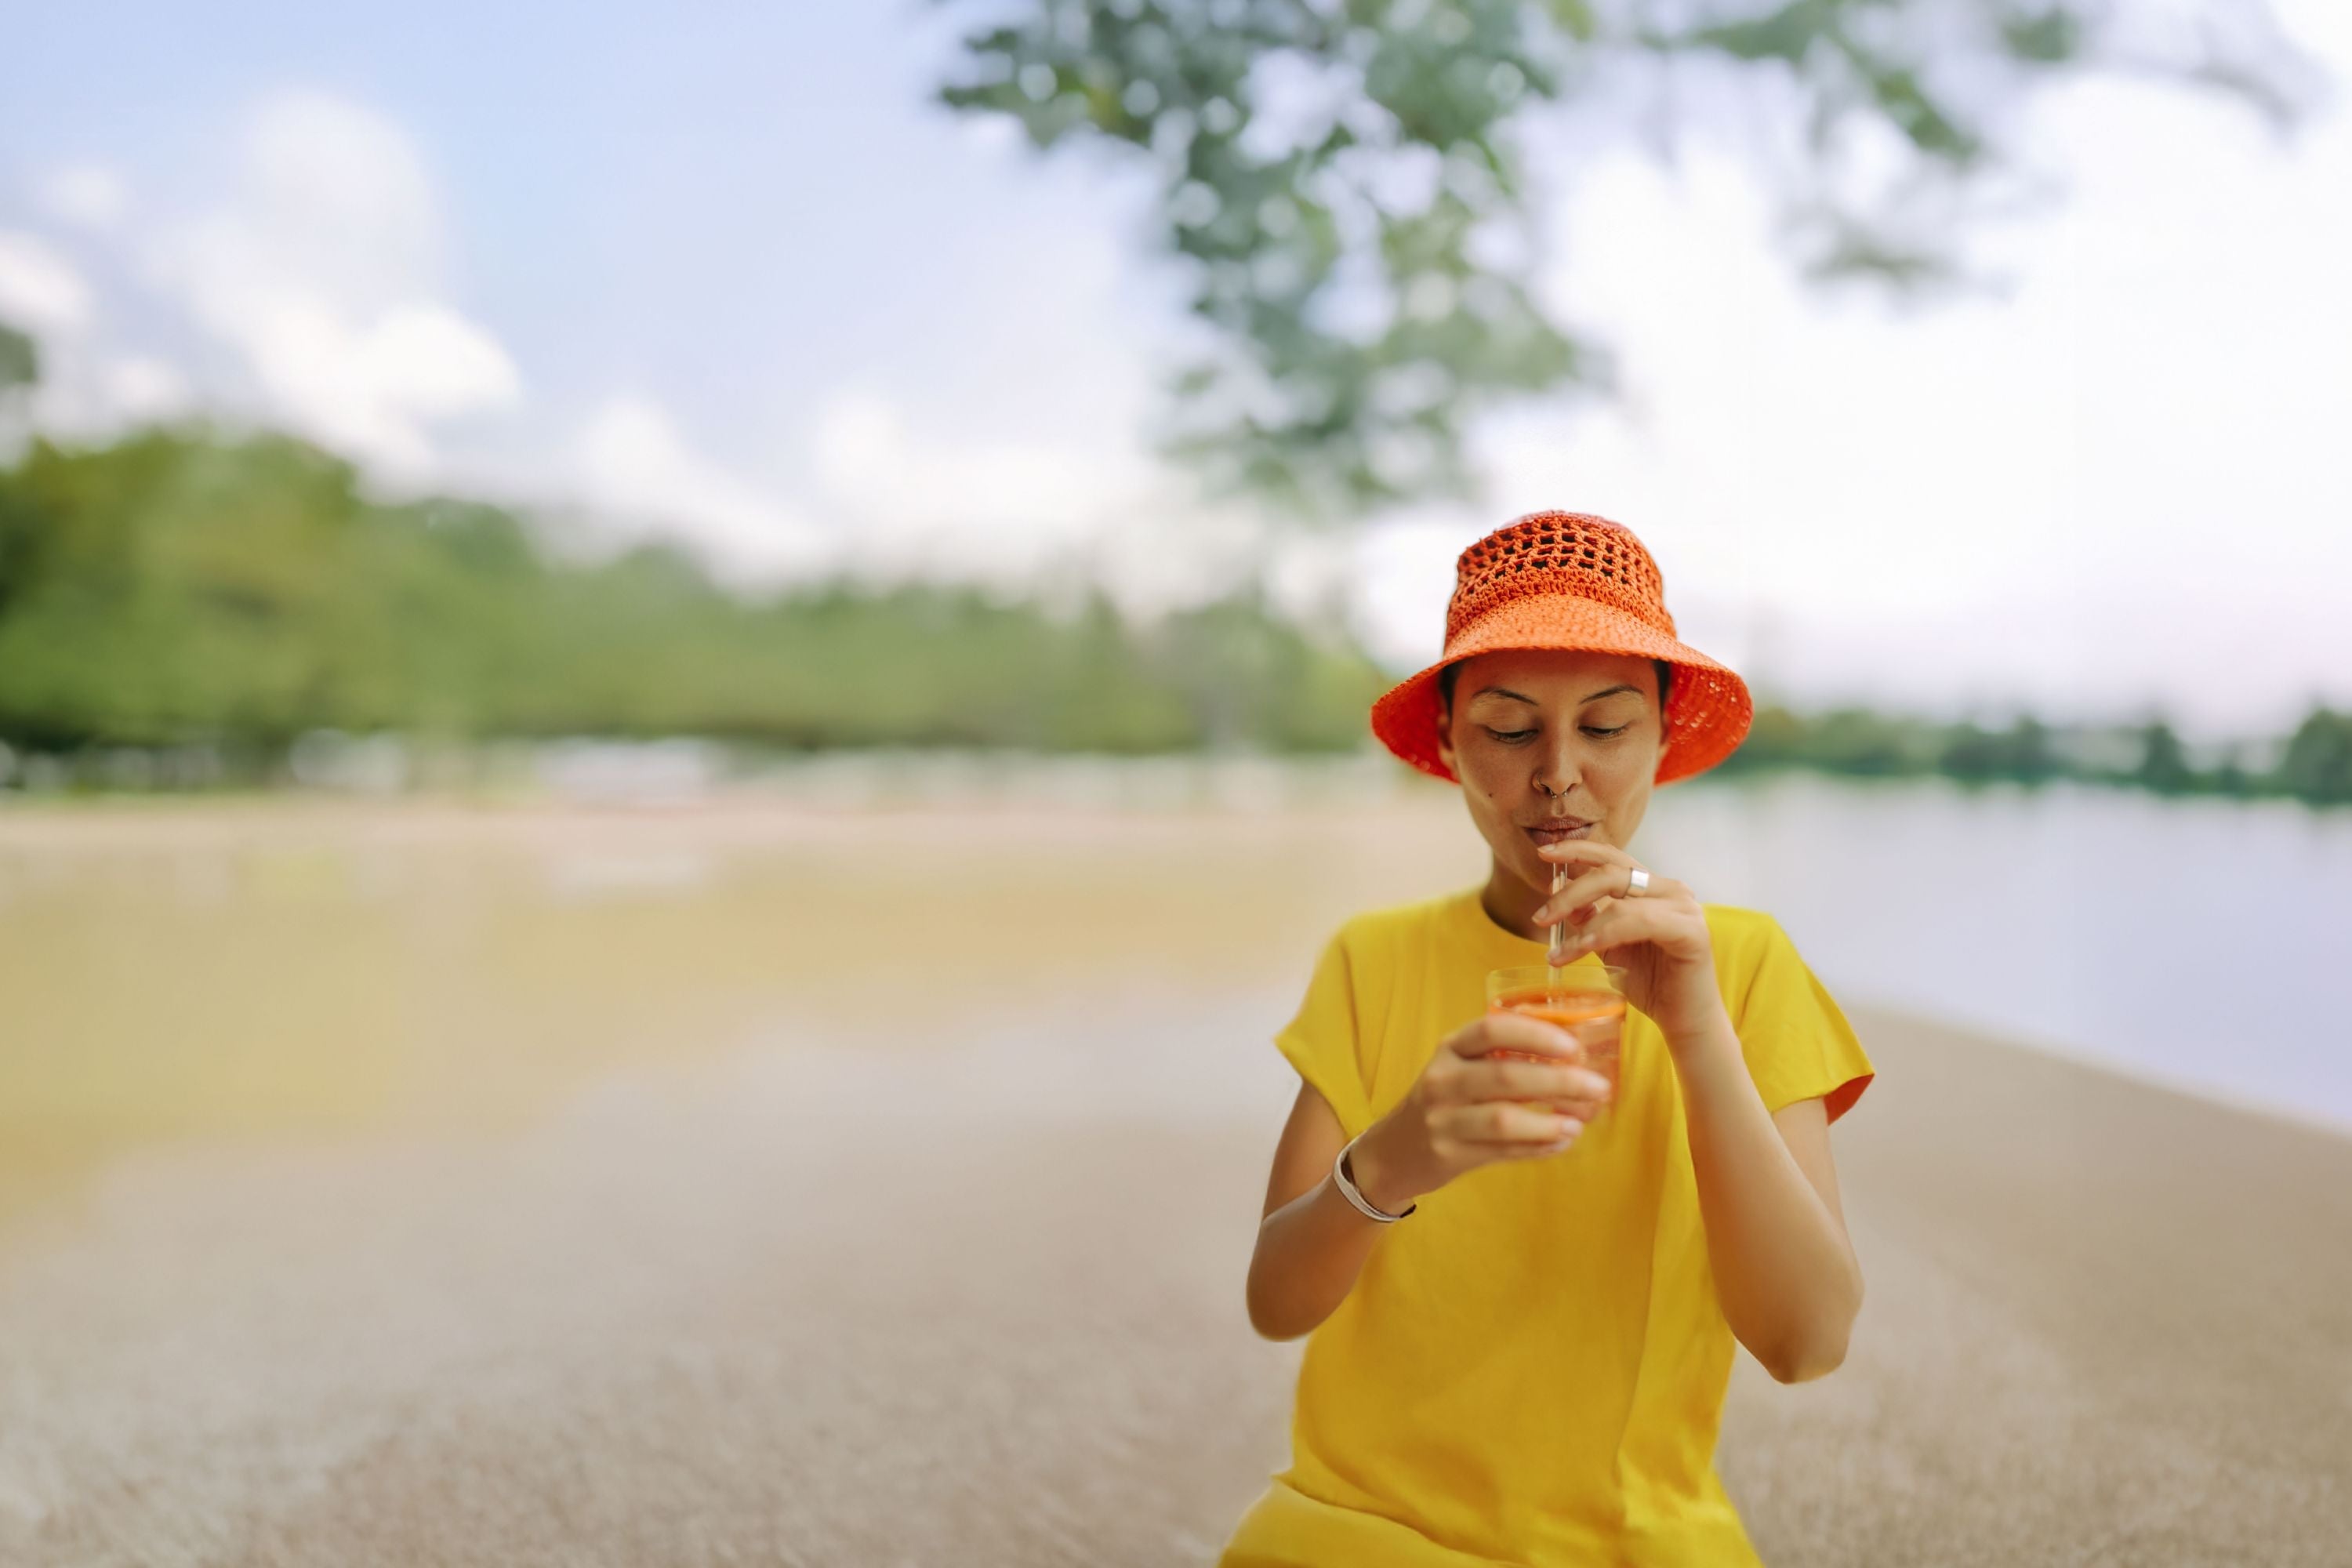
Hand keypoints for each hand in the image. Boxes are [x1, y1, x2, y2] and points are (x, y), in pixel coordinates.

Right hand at [1349, 1011, 1613, 1210]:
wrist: (1393, 1151)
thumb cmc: (1443, 1101)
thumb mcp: (1459, 1067)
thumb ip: (1502, 1057)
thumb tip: (1574, 1058)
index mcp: (1450, 1049)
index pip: (1492, 1029)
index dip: (1536, 1035)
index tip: (1574, 1047)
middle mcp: (1442, 1079)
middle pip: (1506, 1075)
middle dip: (1559, 1081)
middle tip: (1598, 1087)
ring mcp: (1443, 1119)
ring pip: (1504, 1118)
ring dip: (1550, 1121)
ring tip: (1580, 1123)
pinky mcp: (1449, 1155)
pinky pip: (1503, 1151)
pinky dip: (1538, 1148)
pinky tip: (1562, 1142)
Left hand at [1531, 839, 1725, 1042]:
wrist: (1684, 1020)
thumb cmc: (1651, 983)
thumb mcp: (1609, 945)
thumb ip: (1589, 918)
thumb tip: (1557, 892)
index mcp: (1652, 888)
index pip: (1611, 857)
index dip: (1577, 851)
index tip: (1542, 854)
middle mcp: (1671, 890)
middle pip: (1611, 872)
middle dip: (1569, 892)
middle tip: (1540, 917)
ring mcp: (1684, 907)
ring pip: (1620, 898)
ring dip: (1581, 923)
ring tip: (1557, 951)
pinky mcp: (1691, 930)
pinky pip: (1637, 921)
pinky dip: (1603, 933)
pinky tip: (1580, 949)